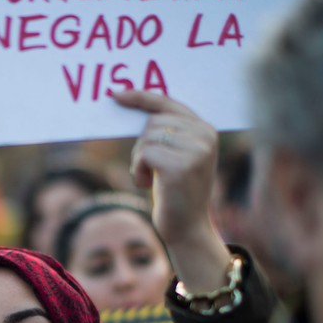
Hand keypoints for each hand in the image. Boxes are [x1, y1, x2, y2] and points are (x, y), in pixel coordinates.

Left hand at [114, 91, 217, 244]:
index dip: (141, 97)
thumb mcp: (176, 155)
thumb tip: (129, 100)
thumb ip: (166, 131)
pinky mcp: (182, 166)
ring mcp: (196, 150)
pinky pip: (144, 153)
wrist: (188, 228)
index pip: (169, 103)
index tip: (116, 95)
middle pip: (154, 121)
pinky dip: (138, 169)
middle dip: (141, 144)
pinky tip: (147, 184)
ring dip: (139, 159)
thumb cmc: (175, 192)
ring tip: (150, 178)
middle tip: (147, 168)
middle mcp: (205, 136)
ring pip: (147, 138)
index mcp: (206, 129)